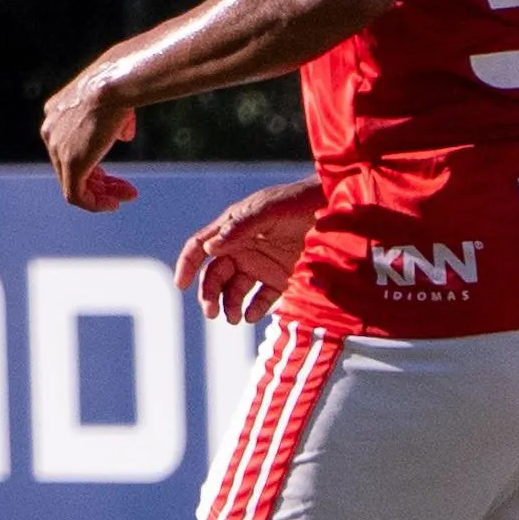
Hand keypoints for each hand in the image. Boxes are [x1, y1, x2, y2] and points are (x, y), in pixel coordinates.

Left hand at [38, 61, 139, 210]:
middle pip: (71, 167)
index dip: (94, 163)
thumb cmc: (119, 85)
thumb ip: (117, 120)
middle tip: (125, 190)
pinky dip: (95, 203)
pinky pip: (76, 195)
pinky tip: (112, 204)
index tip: (116, 173)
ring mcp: (56, 148)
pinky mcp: (70, 164)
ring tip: (124, 197)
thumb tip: (124, 135)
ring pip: (74, 183)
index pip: (71, 147)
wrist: (113, 84)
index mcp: (56, 113)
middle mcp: (50, 130)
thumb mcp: (115, 100)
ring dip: (101, 194)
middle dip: (100, 181)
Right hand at [175, 177, 319, 321]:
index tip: (181, 284)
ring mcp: (260, 265)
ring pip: (233, 291)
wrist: (337, 211)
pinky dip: (253, 310)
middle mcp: (241, 248)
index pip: (200, 247)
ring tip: (233, 317)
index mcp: (232, 228)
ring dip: (228, 305)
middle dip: (209, 294)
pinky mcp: (279, 279)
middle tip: (212, 312)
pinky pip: (260, 299)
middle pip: (214, 276)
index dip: (187, 265)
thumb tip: (209, 250)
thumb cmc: (298, 202)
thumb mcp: (268, 210)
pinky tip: (250, 316)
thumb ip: (240, 228)